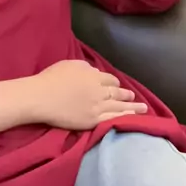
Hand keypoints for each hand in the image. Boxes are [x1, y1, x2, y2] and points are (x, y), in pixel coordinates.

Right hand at [28, 60, 147, 129]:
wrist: (42, 97)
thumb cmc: (51, 79)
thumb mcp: (70, 64)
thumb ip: (85, 67)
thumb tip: (94, 72)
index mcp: (93, 76)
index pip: (109, 79)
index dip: (114, 82)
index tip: (117, 84)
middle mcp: (99, 91)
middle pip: (117, 93)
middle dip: (127, 95)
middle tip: (135, 97)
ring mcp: (97, 107)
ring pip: (119, 107)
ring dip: (133, 107)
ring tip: (143, 109)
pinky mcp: (92, 121)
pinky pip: (112, 119)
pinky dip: (124, 118)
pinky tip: (131, 119)